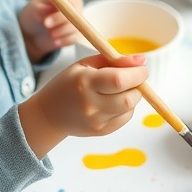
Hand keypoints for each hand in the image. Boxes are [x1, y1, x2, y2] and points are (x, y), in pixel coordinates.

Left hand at [18, 0, 82, 62]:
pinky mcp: (76, 31)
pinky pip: (76, 36)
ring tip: (50, 34)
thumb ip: (40, 8)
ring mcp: (76, 17)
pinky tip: (55, 41)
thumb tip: (48, 9)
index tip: (56, 4)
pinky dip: (65, 39)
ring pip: (77, 22)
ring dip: (63, 30)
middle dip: (61, 16)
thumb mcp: (32, 10)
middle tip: (46, 24)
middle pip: (76, 5)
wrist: (33, 33)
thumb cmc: (33, 15)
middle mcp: (72, 1)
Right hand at [18, 54, 148, 158]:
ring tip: (118, 90)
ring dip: (132, 96)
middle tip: (131, 79)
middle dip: (137, 86)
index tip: (141, 68)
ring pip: (130, 108)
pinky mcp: (101, 131)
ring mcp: (96, 121)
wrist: (49, 114)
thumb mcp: (86, 64)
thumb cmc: (69, 83)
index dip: (137, 73)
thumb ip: (113, 60)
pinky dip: (126, 108)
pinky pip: (125, 118)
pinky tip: (113, 102)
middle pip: (129, 98)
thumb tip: (142, 60)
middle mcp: (91, 104)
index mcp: (85, 82)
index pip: (120, 80)